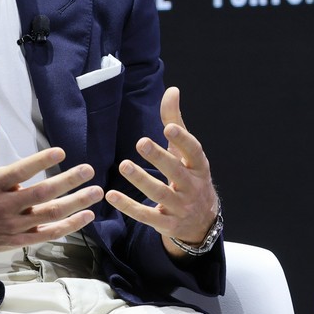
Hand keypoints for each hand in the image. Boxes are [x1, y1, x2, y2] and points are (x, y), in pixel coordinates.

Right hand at [0, 101, 103, 274]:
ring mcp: (14, 224)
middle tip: (88, 170)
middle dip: (67, 181)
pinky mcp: (20, 239)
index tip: (60, 151)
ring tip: (96, 192)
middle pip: (41, 194)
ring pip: (49, 215)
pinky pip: (48, 234)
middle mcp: (5, 205)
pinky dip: (69, 226)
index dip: (40, 161)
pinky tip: (87, 215)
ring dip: (75, 204)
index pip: (20, 171)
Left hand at [105, 87, 219, 257]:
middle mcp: (192, 187)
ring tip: (124, 165)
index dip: (182, 140)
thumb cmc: (190, 177)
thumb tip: (172, 90)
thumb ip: (176, 122)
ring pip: (160, 193)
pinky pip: (146, 215)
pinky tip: (111, 195)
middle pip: (176, 172)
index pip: (193, 151)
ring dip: (141, 180)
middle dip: (159, 158)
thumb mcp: (186, 153)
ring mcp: (180, 207)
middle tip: (140, 143)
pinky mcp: (166, 224)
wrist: (202, 222)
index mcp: (199, 167)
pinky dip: (128, 206)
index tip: (168, 127)